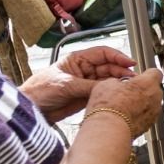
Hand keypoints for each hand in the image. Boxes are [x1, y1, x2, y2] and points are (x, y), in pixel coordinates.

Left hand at [21, 46, 138, 121]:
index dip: (118, 57)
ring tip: (129, 88)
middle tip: (132, 79)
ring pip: (108, 81)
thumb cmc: (40, 90)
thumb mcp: (66, 85)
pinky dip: (112, 95)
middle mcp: (84, 70)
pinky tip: (119, 97)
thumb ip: (89, 85)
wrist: (31, 110)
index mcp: (78, 60)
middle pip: (109, 67)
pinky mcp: (86, 98)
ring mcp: (86, 84)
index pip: (103, 53)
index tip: (130, 63)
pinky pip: (103, 94)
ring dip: (118, 84)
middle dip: (121, 71)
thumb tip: (109, 87)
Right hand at [83, 69, 163, 136]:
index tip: (139, 77)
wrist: (110, 128)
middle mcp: (156, 97)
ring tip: (123, 107)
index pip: (155, 72)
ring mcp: (154, 112)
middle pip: (152, 89)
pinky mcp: (149, 125)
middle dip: (141, 91)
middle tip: (126, 93)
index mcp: (148, 82)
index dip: (145, 74)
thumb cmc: (110, 106)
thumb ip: (118, 81)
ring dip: (140, 104)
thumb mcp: (107, 84)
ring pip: (150, 104)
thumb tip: (116, 84)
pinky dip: (138, 116)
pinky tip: (124, 117)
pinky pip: (146, 117)